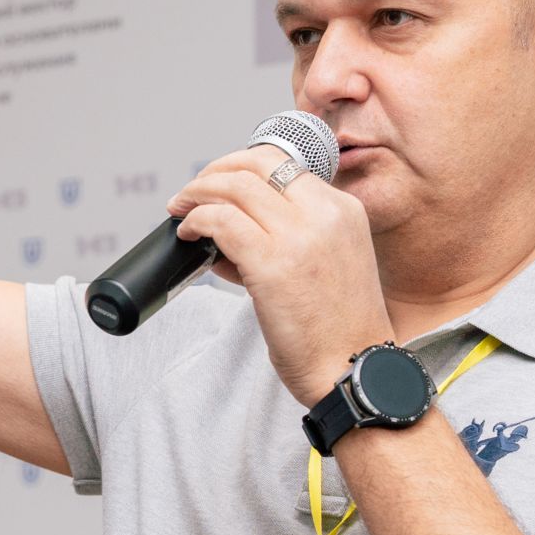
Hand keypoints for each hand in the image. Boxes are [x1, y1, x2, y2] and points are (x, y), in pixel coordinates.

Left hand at [169, 148, 393, 404]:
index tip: (218, 183)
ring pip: (233, 186)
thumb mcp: (327, 265)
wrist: (354, 371)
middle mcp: (325, 213)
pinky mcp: (272, 263)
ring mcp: (299, 236)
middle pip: (255, 164)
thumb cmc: (337, 331)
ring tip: (180, 210)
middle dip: (213, 171)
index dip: (240, 166)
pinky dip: (195, 220)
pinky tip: (187, 234)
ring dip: (197, 193)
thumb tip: (224, 231)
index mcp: (343, 209)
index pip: (284, 163)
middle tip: (190, 192)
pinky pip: (220, 221)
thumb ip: (286, 239)